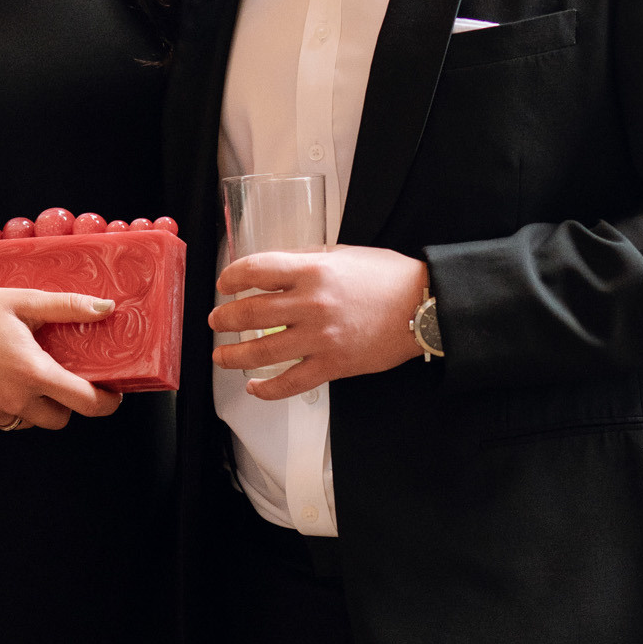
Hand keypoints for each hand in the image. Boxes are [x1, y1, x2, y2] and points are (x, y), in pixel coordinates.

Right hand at [0, 280, 123, 432]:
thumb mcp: (23, 302)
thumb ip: (68, 308)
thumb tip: (106, 307)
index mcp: (33, 372)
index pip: (86, 403)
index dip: (105, 403)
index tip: (110, 398)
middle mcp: (14, 400)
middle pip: (58, 419)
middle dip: (62, 404)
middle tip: (51, 380)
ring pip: (25, 422)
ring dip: (28, 407)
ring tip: (11, 375)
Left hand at [211, 245, 427, 401]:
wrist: (424, 306)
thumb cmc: (389, 278)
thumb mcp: (343, 255)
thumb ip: (307, 260)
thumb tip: (275, 269)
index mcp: (312, 270)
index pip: (255, 270)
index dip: (232, 278)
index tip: (224, 284)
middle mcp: (311, 303)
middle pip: (250, 313)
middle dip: (225, 318)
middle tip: (218, 321)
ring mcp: (320, 337)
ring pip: (261, 351)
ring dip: (233, 355)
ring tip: (222, 356)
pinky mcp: (332, 365)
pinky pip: (290, 382)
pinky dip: (267, 389)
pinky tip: (255, 387)